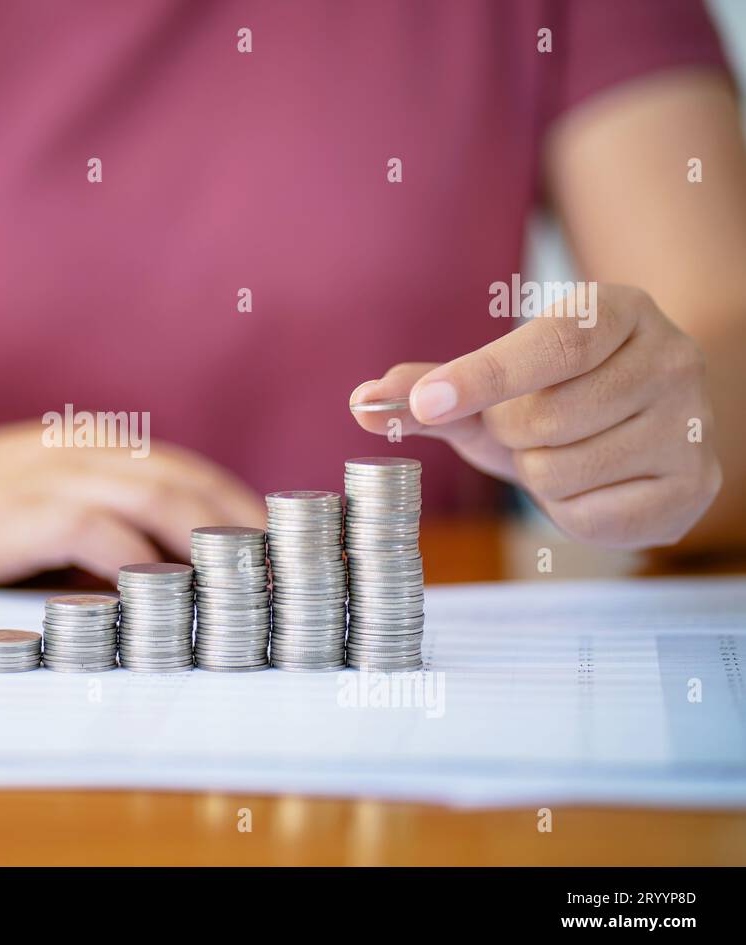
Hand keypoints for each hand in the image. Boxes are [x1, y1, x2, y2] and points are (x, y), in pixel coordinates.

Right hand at [0, 421, 265, 584]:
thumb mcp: (27, 513)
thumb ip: (89, 533)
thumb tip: (153, 582)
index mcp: (88, 446)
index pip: (188, 472)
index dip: (242, 509)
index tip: (284, 553)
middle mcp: (81, 450)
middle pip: (192, 482)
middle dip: (251, 528)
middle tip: (297, 576)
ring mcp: (50, 475)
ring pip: (163, 500)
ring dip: (218, 545)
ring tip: (261, 589)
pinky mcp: (19, 512)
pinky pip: (101, 533)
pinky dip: (145, 565)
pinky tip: (174, 598)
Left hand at [350, 285, 721, 548]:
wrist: (637, 429)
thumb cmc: (555, 397)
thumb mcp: (489, 387)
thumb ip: (427, 389)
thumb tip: (362, 400)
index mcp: (618, 311)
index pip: (549, 346)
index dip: (480, 380)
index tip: (424, 404)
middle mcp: (670, 358)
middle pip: (544, 419)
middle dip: (512, 436)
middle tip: (531, 427)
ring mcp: (692, 425)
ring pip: (562, 472)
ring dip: (540, 476)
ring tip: (567, 453)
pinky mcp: (695, 487)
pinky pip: (592, 519)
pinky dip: (571, 513)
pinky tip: (594, 485)